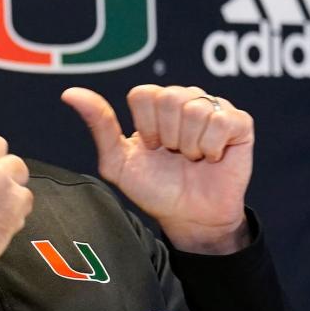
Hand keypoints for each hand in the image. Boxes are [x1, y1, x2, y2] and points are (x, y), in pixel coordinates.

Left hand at [61, 85, 253, 254]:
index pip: (143, 94)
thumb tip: (69, 93)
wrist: (188, 217)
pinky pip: (222, 120)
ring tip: (191, 157)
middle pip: (169, 98)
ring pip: (195, 108)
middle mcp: (184, 99)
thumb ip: (99, 124)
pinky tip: (211, 157)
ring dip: (189, 144)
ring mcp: (213, 108)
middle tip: (173, 154)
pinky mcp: (240, 123)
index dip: (145, 126)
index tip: (151, 147)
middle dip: (167, 136)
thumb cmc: (153, 188)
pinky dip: (211, 146)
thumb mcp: (118, 161)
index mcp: (154, 104)